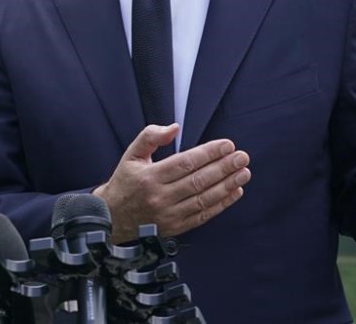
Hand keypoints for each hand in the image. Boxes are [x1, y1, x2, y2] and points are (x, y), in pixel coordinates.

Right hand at [93, 123, 250, 242]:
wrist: (112, 218)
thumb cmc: (125, 182)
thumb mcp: (131, 154)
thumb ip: (150, 136)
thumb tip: (174, 128)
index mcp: (149, 176)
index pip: (185, 162)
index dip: (208, 153)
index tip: (227, 145)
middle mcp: (160, 197)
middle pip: (198, 180)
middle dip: (223, 168)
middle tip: (242, 157)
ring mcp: (169, 215)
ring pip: (203, 199)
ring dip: (227, 185)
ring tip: (243, 173)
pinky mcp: (176, 228)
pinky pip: (203, 216)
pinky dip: (221, 205)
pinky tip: (235, 192)